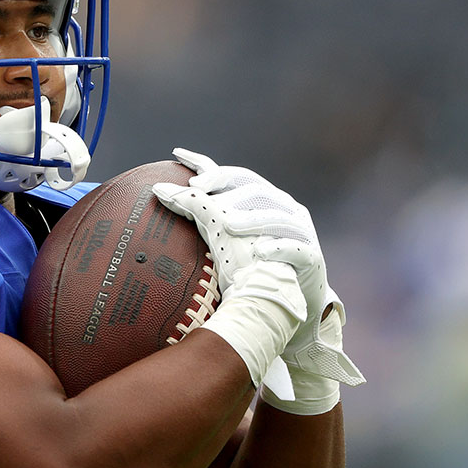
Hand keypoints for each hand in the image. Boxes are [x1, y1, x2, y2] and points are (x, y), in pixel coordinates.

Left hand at [154, 149, 362, 408]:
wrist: (284, 299)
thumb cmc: (247, 262)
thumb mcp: (220, 233)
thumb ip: (197, 209)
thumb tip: (157, 189)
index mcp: (262, 198)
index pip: (236, 176)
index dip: (211, 172)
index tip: (183, 167)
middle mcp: (283, 207)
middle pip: (256, 190)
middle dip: (228, 189)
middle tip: (200, 193)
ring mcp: (299, 231)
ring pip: (278, 217)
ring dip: (252, 218)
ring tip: (228, 223)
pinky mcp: (310, 256)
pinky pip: (297, 249)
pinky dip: (280, 248)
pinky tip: (262, 250)